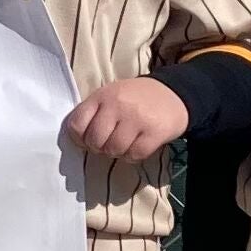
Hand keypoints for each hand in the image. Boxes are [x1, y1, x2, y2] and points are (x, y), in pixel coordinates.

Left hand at [62, 76, 190, 167]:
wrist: (174, 93)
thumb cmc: (136, 98)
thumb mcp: (111, 95)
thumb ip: (94, 113)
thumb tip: (78, 140)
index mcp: (102, 96)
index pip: (76, 124)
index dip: (78, 138)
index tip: (87, 140)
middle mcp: (117, 105)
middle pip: (94, 141)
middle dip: (98, 148)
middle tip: (108, 143)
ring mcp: (137, 118)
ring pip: (113, 150)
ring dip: (117, 152)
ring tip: (124, 143)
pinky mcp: (155, 132)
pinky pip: (134, 155)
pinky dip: (133, 156)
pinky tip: (137, 146)